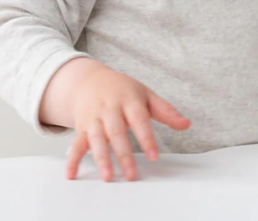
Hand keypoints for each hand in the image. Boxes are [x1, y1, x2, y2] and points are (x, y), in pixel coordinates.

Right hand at [44, 58, 190, 181]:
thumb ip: (165, 110)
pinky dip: (72, 159)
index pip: (139, 119)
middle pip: (117, 131)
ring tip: (108, 177)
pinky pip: (76, 143)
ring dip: (101, 158)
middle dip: (124, 153)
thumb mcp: (145, 94)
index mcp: (129, 99)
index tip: (154, 156)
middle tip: (132, 175)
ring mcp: (94, 118)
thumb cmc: (122, 89)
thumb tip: (186, 124)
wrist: (89, 80)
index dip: (146, 137)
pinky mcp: (81, 126)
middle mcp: (110, 108)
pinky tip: (72, 174)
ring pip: (96, 138)